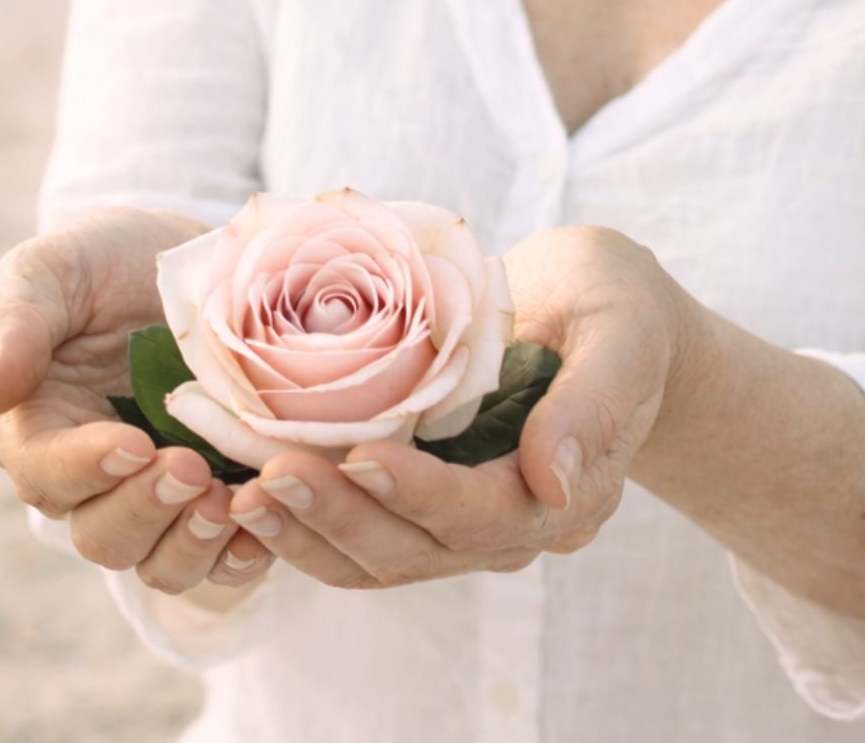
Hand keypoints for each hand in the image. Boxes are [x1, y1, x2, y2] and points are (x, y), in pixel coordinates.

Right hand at [0, 210, 274, 592]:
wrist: (197, 260)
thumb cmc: (109, 260)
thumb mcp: (56, 268)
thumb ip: (16, 321)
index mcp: (38, 427)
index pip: (46, 471)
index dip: (85, 468)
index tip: (132, 443)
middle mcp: (91, 479)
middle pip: (102, 533)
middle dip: (146, 508)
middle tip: (193, 469)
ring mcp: (154, 493)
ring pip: (158, 560)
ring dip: (193, 542)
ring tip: (230, 499)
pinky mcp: (214, 497)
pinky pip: (220, 556)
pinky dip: (241, 553)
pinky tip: (266, 526)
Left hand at [220, 224, 679, 588]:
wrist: (609, 317)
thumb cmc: (618, 305)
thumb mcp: (622, 327)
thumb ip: (593, 401)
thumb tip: (550, 481)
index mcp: (572, 488)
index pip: (486, 511)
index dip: (420, 492)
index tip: (360, 454)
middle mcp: (518, 524)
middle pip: (420, 549)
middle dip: (342, 516)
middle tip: (267, 477)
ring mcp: (471, 521)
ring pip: (383, 558)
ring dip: (311, 534)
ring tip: (242, 496)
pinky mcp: (431, 502)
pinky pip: (367, 537)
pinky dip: (311, 526)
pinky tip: (253, 493)